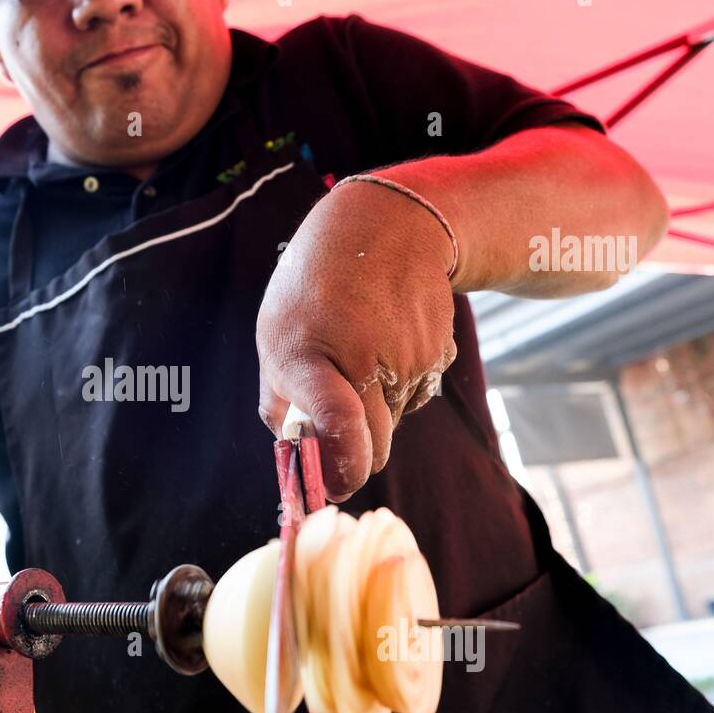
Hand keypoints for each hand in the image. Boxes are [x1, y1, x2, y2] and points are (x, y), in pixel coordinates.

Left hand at [257, 179, 457, 500]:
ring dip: (375, 413)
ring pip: (393, 423)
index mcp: (307, 353)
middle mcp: (363, 357)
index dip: (340, 464)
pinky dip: (398, 390)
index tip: (331, 487)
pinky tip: (386, 346)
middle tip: (334, 428)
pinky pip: (415, 400)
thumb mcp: (276, 332)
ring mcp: (406, 358)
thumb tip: (292, 458)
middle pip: (372, 445)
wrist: (390, 226)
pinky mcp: (437, 355)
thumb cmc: (316, 284)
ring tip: (359, 355)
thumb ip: (280, 398)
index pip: (337, 421)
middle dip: (354, 452)